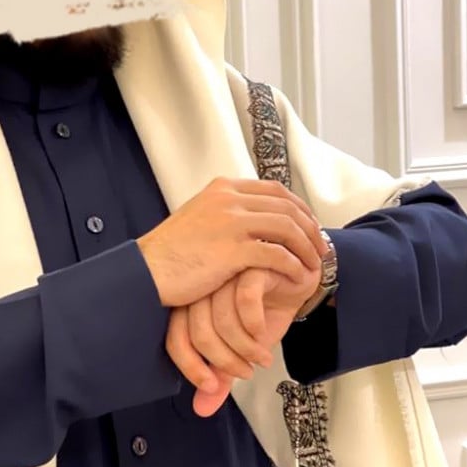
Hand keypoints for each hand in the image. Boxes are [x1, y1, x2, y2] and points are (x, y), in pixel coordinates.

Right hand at [137, 178, 324, 307]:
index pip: (275, 191)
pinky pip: (276, 254)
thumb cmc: (169, 254)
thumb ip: (224, 213)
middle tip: (321, 249)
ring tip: (314, 266)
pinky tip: (296, 278)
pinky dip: (292, 266)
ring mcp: (231, 223)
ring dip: (307, 248)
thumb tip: (252, 219)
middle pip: (287, 207)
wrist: (145, 271)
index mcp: (222, 188)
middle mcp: (228, 199)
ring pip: (287, 228)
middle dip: (311, 229)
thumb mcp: (198, 218)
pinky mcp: (232, 250)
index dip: (300, 209)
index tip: (311, 228)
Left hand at [166, 261, 321, 416]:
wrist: (297, 282)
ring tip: (262, 358)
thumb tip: (201, 410)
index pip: (176, 339)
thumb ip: (222, 375)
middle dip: (226, 362)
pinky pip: (245, 300)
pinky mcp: (250, 263)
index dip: (191, 368)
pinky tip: (265, 333)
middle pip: (200, 333)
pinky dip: (255, 325)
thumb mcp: (243, 348)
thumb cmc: (266, 310)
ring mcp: (226, 273)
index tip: (212, 387)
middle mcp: (204, 287)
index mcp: (193, 303)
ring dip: (246, 349)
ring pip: (223, 320)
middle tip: (247, 372)